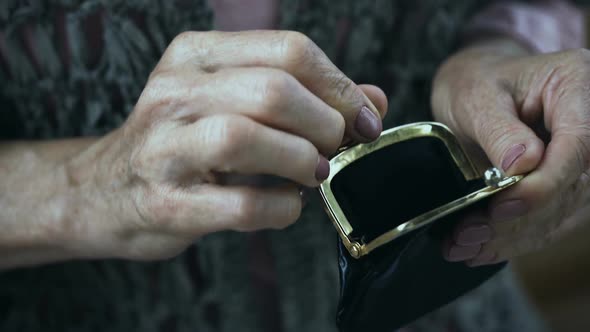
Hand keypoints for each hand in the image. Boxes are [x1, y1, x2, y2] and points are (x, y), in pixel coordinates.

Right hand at [64, 30, 387, 260]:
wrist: (103, 191)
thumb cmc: (181, 144)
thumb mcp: (232, 101)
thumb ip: (303, 95)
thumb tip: (371, 102)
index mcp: (195, 56)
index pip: (289, 50)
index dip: (340, 87)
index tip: (364, 120)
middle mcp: (174, 92)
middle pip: (274, 90)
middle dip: (325, 124)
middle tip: (334, 149)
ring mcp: (164, 148)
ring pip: (247, 137)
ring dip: (301, 160)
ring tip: (310, 174)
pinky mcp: (165, 202)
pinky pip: (240, 204)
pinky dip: (280, 208)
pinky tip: (285, 205)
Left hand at [432, 39, 589, 265]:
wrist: (475, 88)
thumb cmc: (475, 83)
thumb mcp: (476, 97)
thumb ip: (500, 130)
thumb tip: (523, 166)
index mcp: (576, 85)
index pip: (579, 146)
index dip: (546, 184)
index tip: (503, 207)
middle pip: (574, 185)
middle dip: (519, 220)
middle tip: (467, 236)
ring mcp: (583, 158)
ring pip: (564, 210)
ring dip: (512, 237)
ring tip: (463, 246)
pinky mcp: (568, 183)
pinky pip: (552, 218)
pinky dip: (515, 238)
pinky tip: (480, 248)